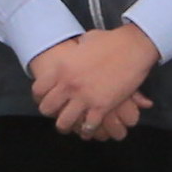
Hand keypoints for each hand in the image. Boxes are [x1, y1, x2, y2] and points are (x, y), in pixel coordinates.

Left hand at [34, 23, 158, 140]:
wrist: (133, 47)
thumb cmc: (111, 41)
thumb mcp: (85, 41)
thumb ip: (76, 50)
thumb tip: (76, 48)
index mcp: (62, 68)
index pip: (38, 90)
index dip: (40, 97)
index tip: (45, 99)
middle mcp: (68, 84)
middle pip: (47, 109)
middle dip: (52, 113)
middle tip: (58, 113)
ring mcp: (84, 97)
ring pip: (64, 123)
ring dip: (67, 126)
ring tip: (71, 126)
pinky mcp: (101, 107)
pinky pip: (87, 126)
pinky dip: (87, 131)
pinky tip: (89, 130)